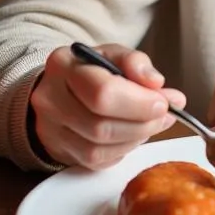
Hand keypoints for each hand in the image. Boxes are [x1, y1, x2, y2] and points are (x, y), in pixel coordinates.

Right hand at [29, 43, 186, 169]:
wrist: (58, 90)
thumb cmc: (91, 70)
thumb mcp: (112, 54)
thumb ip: (135, 62)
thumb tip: (156, 82)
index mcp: (63, 66)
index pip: (102, 92)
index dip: (138, 102)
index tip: (163, 102)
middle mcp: (49, 100)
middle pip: (100, 126)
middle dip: (142, 123)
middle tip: (165, 114)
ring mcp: (50, 130)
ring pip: (99, 149)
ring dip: (136, 138)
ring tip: (153, 122)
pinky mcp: (60, 151)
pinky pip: (97, 161)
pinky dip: (123, 149)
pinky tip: (134, 134)